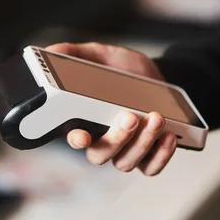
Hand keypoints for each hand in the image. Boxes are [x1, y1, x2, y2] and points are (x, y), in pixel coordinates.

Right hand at [46, 42, 176, 175]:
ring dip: (142, 142)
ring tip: (156, 118)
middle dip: (116, 139)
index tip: (83, 135)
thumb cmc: (125, 69)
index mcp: (84, 119)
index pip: (74, 136)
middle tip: (130, 117)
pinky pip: (151, 167)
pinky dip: (161, 155)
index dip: (77, 139)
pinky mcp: (149, 155)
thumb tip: (51, 51)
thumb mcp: (101, 55)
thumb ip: (75, 54)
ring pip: (126, 162)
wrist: (158, 76)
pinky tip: (168, 136)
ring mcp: (125, 150)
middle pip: (100, 155)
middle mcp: (103, 139)